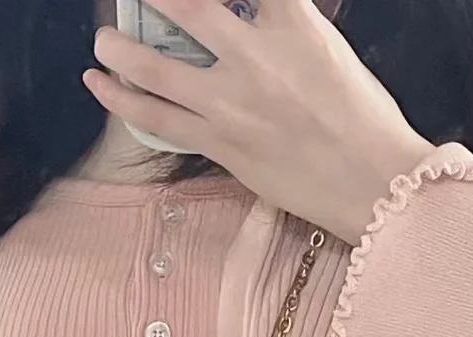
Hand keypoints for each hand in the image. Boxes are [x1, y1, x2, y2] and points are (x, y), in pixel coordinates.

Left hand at [83, 0, 434, 244]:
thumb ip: (287, 27)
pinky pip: (156, 119)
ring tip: (103, 40)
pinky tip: (99, 84)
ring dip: (117, 47)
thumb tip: (249, 17)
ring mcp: (231, 104)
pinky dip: (120, 100)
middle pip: (184, 5)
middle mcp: (255, 58)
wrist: (373, 183)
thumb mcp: (332, 53)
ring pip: (152, 67)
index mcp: (295, 25)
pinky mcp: (219, 144)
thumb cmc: (365, 120)